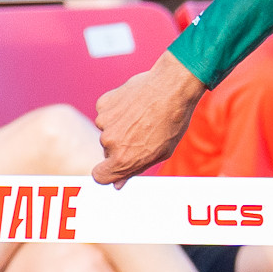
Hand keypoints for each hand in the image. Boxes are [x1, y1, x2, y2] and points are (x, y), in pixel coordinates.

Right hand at [94, 53, 205, 185]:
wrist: (172, 87)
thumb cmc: (172, 122)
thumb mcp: (161, 153)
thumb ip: (136, 168)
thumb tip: (117, 184)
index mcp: (123, 160)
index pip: (100, 176)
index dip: (108, 172)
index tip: (115, 167)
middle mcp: (109, 143)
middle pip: (108, 151)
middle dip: (121, 145)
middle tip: (144, 131)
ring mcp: (104, 122)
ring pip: (107, 130)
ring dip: (120, 125)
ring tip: (142, 115)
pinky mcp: (103, 104)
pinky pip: (107, 112)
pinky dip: (117, 110)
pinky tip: (135, 103)